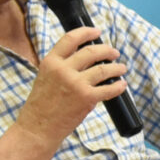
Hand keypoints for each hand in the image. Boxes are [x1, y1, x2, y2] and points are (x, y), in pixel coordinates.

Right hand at [17, 26, 130, 146]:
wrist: (37, 128)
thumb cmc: (40, 105)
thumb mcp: (45, 77)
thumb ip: (61, 66)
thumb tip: (84, 57)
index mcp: (50, 62)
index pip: (71, 39)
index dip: (87, 32)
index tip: (97, 32)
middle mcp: (63, 69)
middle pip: (92, 52)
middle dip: (107, 50)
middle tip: (114, 53)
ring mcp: (76, 83)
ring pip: (104, 69)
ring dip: (116, 67)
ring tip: (121, 68)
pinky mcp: (87, 98)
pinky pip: (109, 89)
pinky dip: (118, 86)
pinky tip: (121, 85)